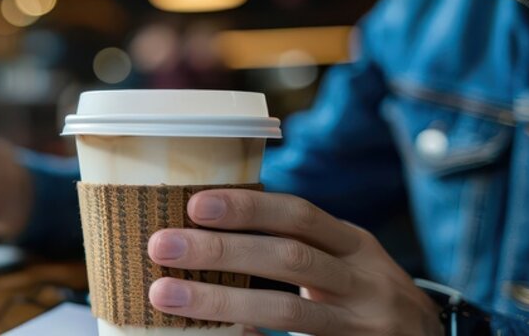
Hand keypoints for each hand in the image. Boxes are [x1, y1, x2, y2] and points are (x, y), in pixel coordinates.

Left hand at [146, 190, 441, 334]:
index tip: (194, 205)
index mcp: (356, 246)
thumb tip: (203, 229)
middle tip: (163, 245)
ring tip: (166, 296)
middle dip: (221, 250)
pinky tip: (218, 334)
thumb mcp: (343, 260)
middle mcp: (365, 282)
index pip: (300, 215)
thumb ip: (294, 245)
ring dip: (222, 302)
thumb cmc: (362, 296)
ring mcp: (362, 325)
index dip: (248, 208)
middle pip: (289, 259)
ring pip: (288, 310)